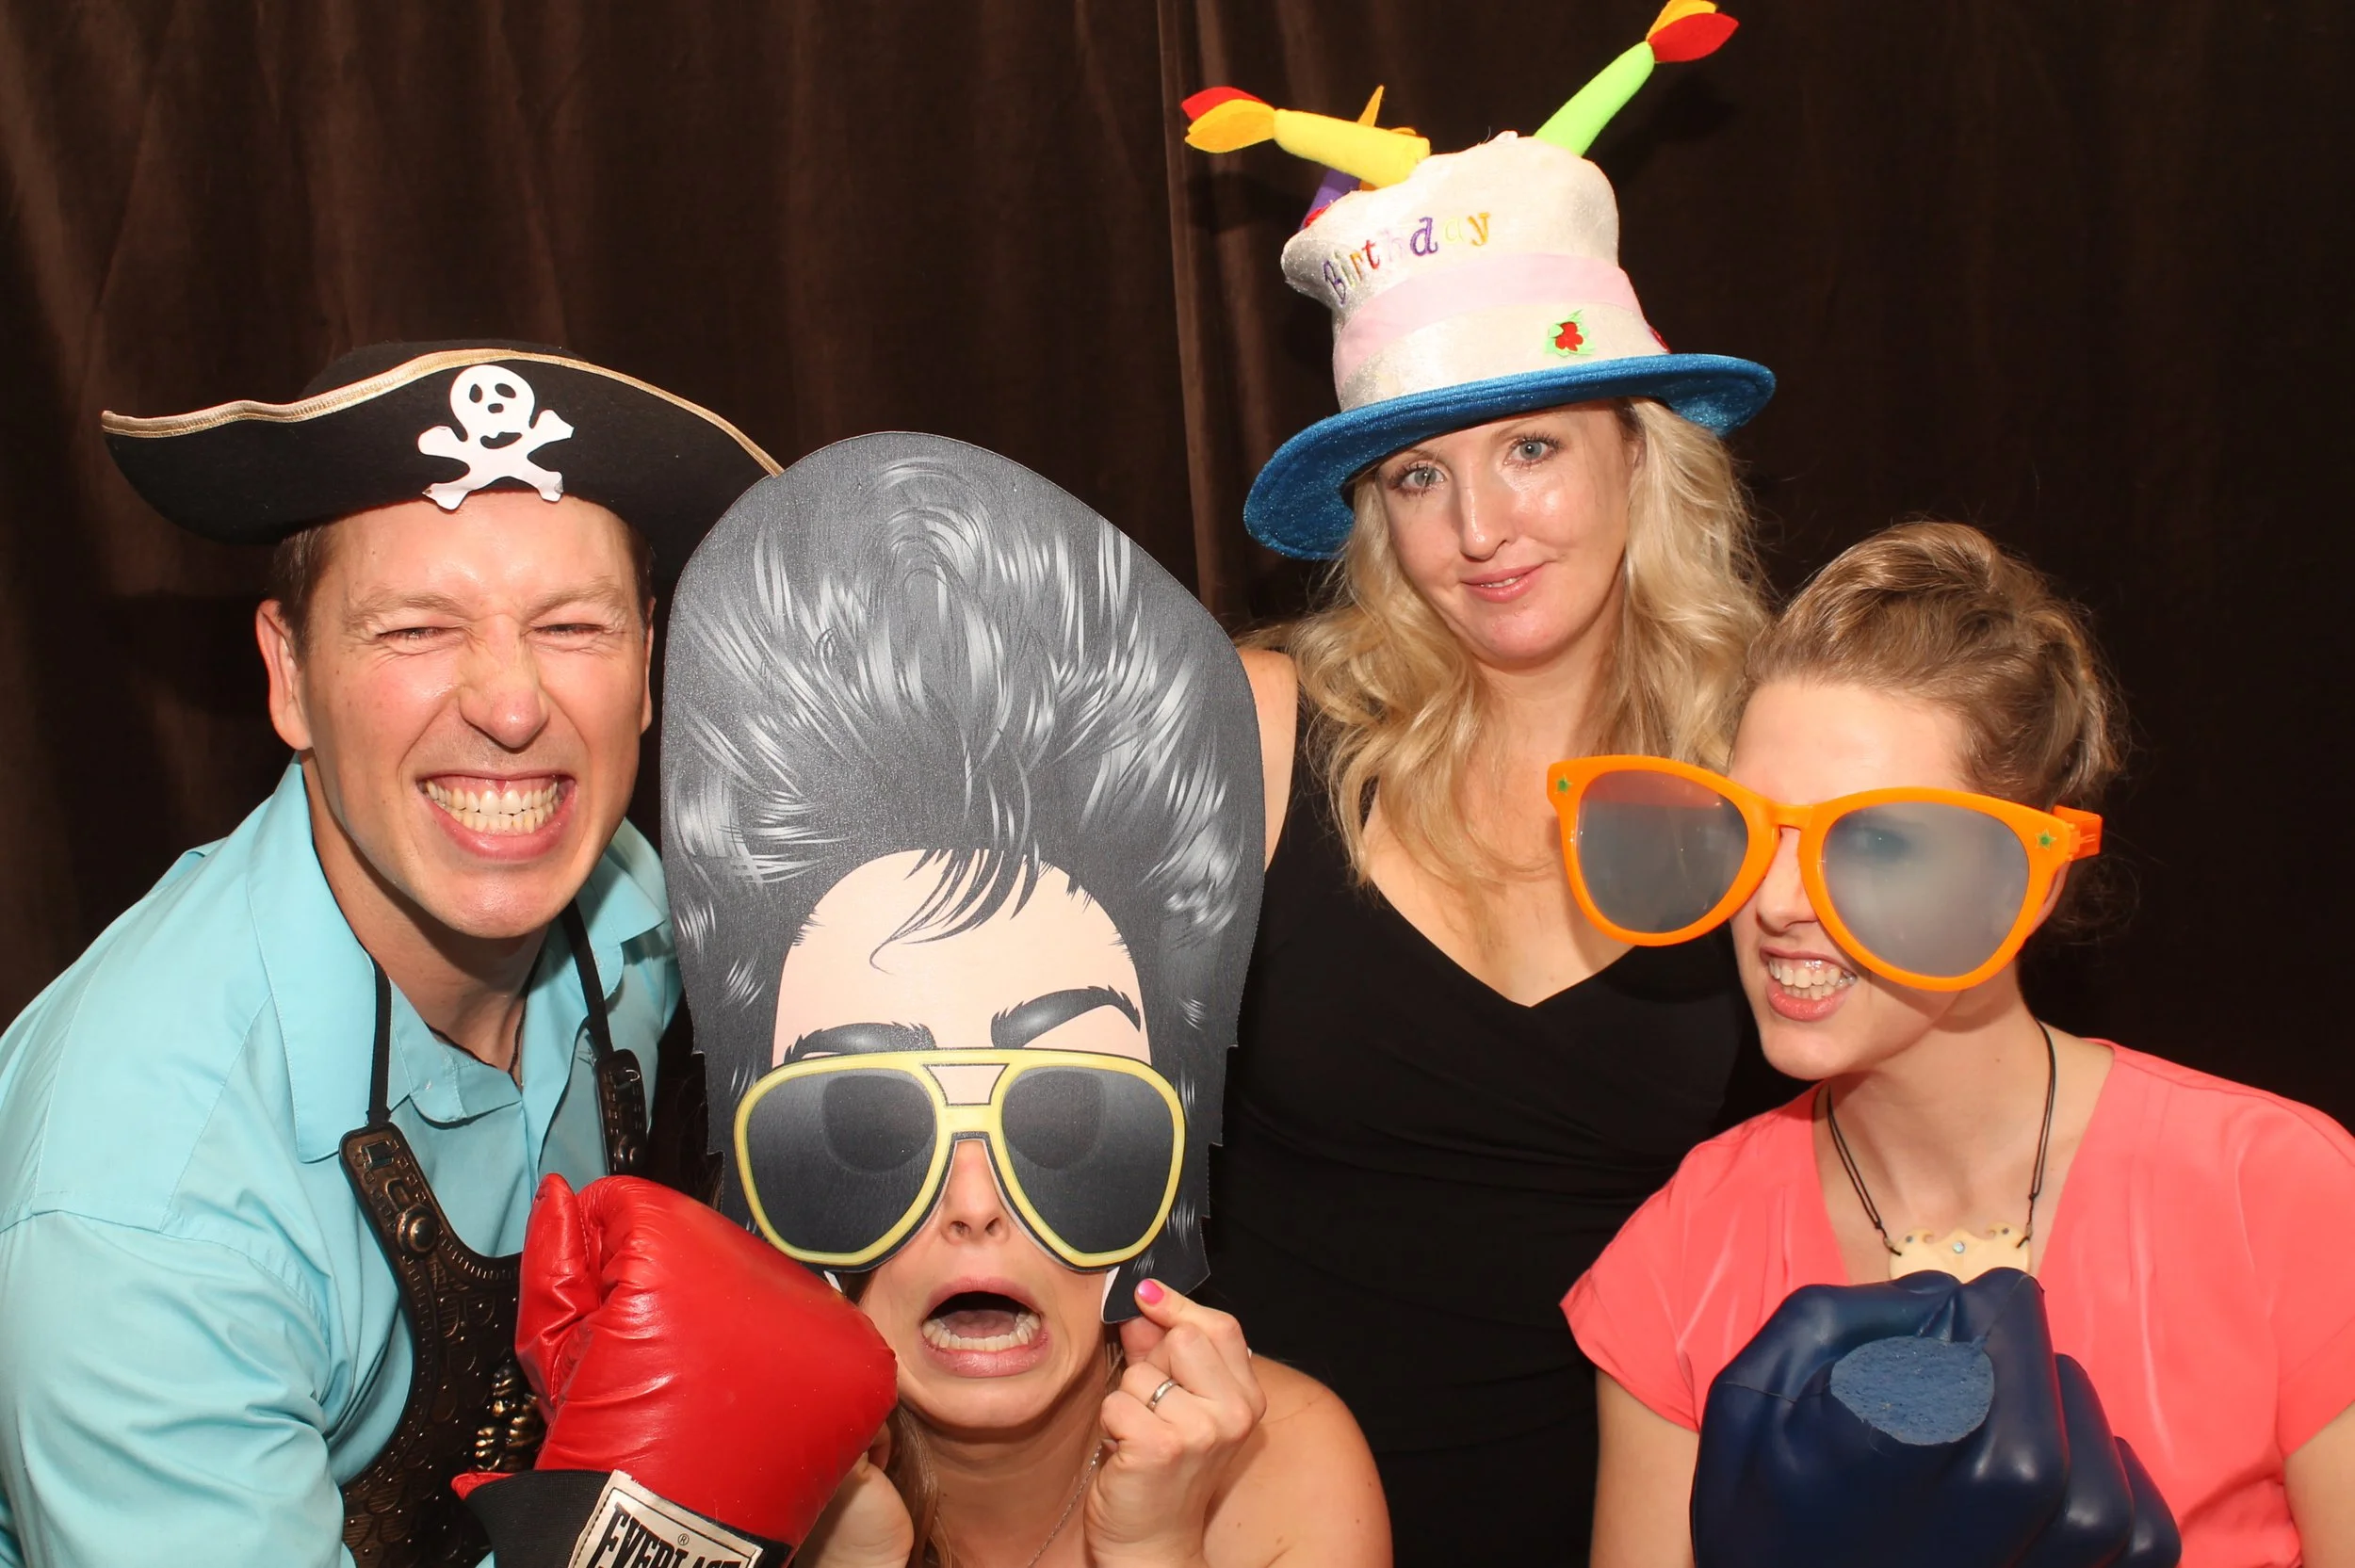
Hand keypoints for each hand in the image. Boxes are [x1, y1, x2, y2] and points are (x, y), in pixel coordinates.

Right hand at [456, 1175, 898, 1566]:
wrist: (670, 1536)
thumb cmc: (613, 1449)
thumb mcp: (556, 1348)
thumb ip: (556, 1260)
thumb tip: (562, 1198)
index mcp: (683, 1256)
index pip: (648, 1209)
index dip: (612, 1255)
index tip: (606, 1295)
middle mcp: (766, 1276)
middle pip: (712, 1247)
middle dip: (675, 1287)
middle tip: (654, 1351)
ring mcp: (821, 1318)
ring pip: (766, 1289)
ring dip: (734, 1325)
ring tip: (700, 1379)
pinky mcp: (862, 1361)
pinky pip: (820, 1337)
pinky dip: (788, 1365)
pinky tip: (752, 1397)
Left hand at [1087, 1279, 1266, 1567]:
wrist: (1150, 1542)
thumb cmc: (1161, 1471)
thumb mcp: (1174, 1404)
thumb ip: (1161, 1351)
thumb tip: (1143, 1302)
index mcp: (1246, 1399)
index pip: (1219, 1327)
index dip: (1178, 1306)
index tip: (1147, 1295)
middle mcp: (1233, 1414)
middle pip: (1182, 1339)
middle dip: (1151, 1364)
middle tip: (1152, 1406)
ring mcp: (1200, 1431)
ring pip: (1141, 1374)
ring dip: (1127, 1400)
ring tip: (1139, 1435)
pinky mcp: (1160, 1447)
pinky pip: (1117, 1403)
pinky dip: (1111, 1424)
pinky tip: (1126, 1451)